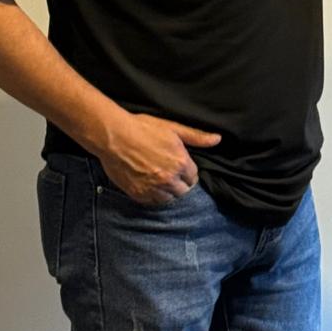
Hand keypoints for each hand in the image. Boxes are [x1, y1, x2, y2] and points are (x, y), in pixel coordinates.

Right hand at [97, 112, 221, 204]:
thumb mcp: (172, 128)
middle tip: (170, 174)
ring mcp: (152, 188)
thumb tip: (217, 139)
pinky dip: (152, 196)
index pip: (193, 177)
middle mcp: (169, 179)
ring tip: (160, 181)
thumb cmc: (143, 128)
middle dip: (179, 183)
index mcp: (180, 162)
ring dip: (167, 192)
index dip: (187, 172)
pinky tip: (148, 185)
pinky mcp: (137, 194)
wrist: (114, 136)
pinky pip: (151, 202)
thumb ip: (196, 137)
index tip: (180, 168)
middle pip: (183, 191)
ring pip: (168, 198)